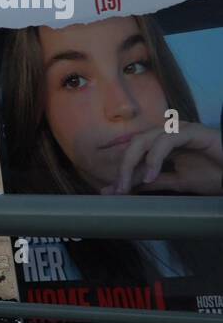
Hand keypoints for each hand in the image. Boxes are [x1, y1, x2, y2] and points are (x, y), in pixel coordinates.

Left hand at [102, 121, 222, 195]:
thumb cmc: (214, 175)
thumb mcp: (176, 182)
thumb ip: (150, 182)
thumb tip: (120, 189)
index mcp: (162, 142)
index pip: (133, 152)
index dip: (120, 171)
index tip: (110, 193)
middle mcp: (168, 133)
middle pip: (134, 144)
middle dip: (122, 167)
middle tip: (118, 190)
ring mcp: (180, 129)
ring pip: (145, 140)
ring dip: (133, 163)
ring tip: (130, 186)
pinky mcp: (193, 131)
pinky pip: (166, 140)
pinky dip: (154, 158)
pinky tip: (151, 175)